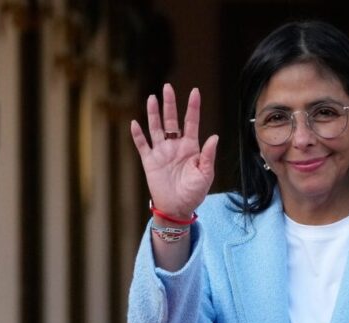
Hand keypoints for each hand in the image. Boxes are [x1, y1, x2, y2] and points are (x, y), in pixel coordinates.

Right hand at [130, 84, 218, 218]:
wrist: (178, 209)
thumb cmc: (194, 193)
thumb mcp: (205, 174)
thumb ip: (208, 155)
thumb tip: (214, 136)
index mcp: (191, 147)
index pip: (192, 122)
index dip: (193, 107)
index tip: (195, 91)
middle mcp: (175, 146)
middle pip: (171, 120)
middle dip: (170, 104)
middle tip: (167, 87)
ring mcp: (161, 152)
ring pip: (156, 128)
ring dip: (153, 114)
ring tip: (152, 98)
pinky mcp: (150, 162)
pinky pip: (142, 145)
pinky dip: (138, 135)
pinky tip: (135, 123)